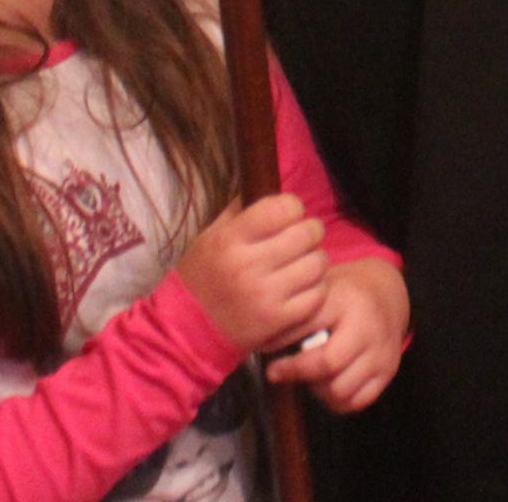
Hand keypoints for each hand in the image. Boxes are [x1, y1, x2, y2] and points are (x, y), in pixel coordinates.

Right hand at [175, 195, 328, 354]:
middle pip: (308, 233)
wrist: (189, 329)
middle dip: (309, 230)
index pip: (284, 207)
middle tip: (301, 237)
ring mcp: (266, 296)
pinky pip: (318, 294)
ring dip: (315, 259)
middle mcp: (248, 266)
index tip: (286, 215)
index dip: (292, 206)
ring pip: (318, 262)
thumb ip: (238, 209)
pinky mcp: (278, 320)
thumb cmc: (202, 275)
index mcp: (230, 240)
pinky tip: (301, 286)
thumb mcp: (209, 235)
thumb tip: (265, 180)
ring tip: (301, 261)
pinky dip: (315, 287)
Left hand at [264, 257, 406, 412]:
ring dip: (317, 388)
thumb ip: (298, 308)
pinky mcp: (388, 371)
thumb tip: (260, 336)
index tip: (262, 347)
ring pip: (340, 389)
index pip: (305, 325)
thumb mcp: (322, 286)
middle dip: (295, 371)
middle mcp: (366, 326)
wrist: (389, 292)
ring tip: (308, 375)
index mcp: (344, 299)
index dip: (278, 341)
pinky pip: (356, 401)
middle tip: (276, 371)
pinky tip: (327, 384)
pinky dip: (336, 400)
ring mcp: (380, 351)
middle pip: (326, 363)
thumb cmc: (344, 291)